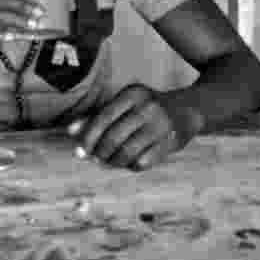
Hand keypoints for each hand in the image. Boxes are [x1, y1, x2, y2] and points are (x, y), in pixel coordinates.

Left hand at [67, 83, 194, 170]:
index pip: (103, 118)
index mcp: (132, 93)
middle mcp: (147, 107)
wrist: (189, 109)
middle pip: (113, 136)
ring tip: (110, 162)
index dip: (88, 137)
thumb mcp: (124, 104)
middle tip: (96, 158)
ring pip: (127, 152)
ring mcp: (161, 125)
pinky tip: (130, 162)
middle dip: (100, 152)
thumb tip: (70, 132)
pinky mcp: (172, 142)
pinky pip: (143, 162)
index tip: (80, 151)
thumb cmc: (146, 108)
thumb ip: (97, 116)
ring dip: (114, 162)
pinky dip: (132, 166)